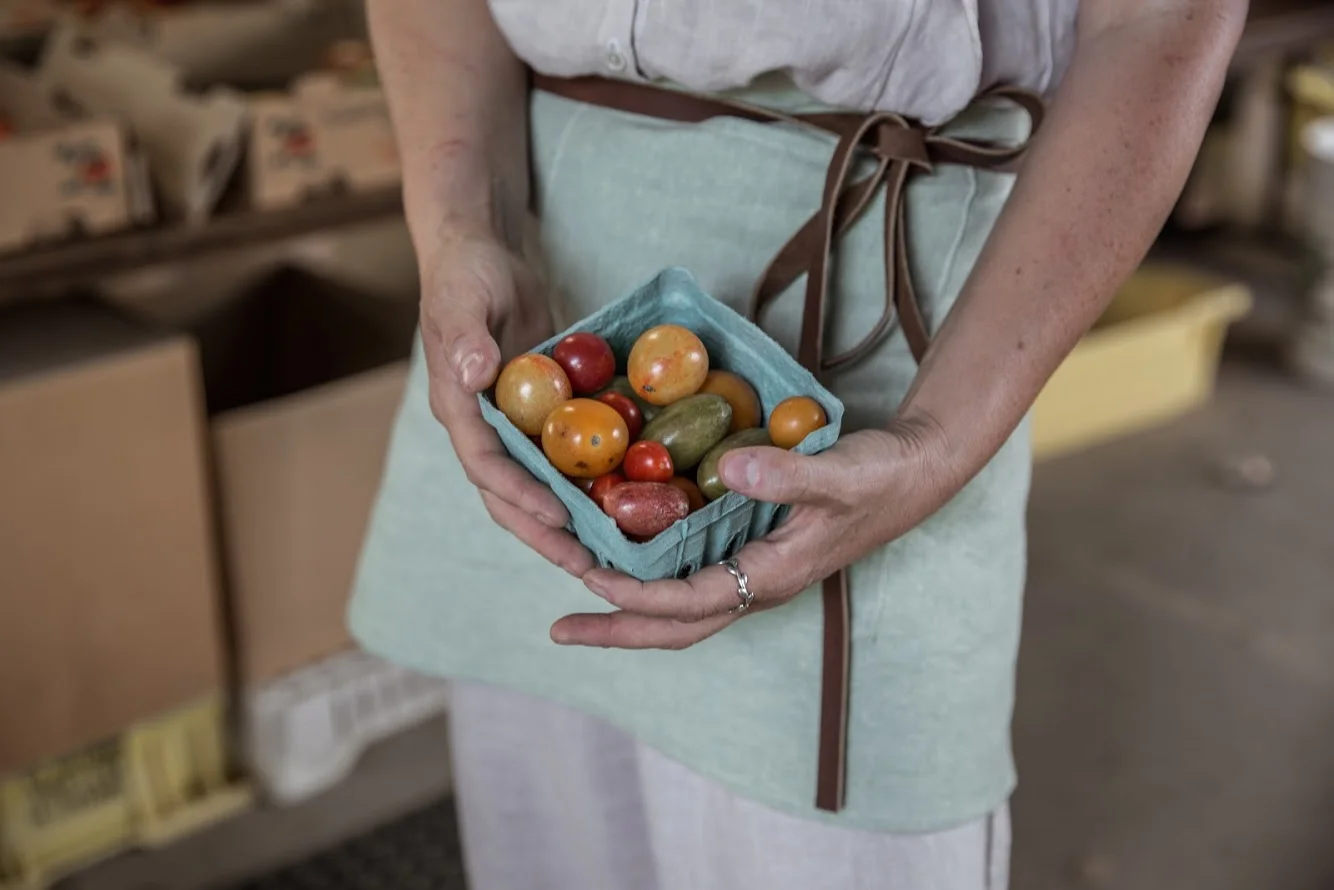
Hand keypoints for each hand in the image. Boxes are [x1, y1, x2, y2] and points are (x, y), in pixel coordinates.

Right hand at [420, 228, 595, 576]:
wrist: (480, 256)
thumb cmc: (466, 273)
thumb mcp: (464, 298)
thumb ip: (466, 336)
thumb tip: (472, 374)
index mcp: (458, 408)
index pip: (485, 465)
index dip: (519, 496)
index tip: (558, 518)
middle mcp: (483, 427)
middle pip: (510, 496)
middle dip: (547, 535)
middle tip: (590, 568)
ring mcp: (512, 425)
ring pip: (538, 487)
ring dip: (569, 523)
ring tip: (610, 557)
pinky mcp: (539, 415)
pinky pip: (563, 457)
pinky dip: (589, 482)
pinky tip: (628, 501)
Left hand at [549, 421, 961, 647]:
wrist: (914, 471)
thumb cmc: (879, 476)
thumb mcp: (836, 473)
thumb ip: (787, 475)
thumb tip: (735, 469)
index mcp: (770, 578)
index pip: (688, 603)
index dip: (635, 597)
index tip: (587, 582)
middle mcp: (755, 586)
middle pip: (674, 627)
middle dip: (615, 631)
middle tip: (558, 631)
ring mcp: (753, 573)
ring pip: (680, 609)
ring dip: (627, 609)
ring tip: (576, 596)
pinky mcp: (752, 552)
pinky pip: (692, 576)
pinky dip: (652, 575)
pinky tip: (625, 553)